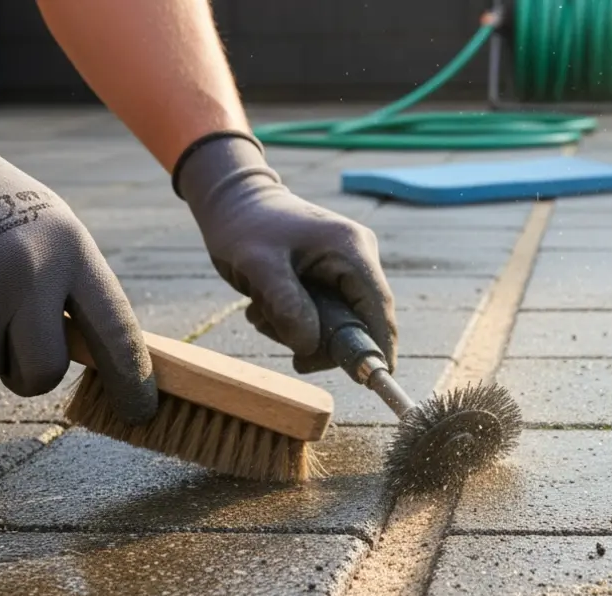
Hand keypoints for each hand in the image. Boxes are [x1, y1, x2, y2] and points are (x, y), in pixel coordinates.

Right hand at [0, 71, 156, 424]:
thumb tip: (99, 358)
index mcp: (71, 252)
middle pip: (43, 373)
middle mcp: (31, 272)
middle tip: (9, 346)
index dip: (131, 379)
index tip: (140, 411)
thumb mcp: (52, 230)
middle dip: (25, 374)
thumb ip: (72, 288)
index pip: (115, 330)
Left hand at [176, 133, 397, 373]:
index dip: (378, 347)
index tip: (374, 380)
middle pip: (360, 320)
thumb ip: (287, 305)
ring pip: (339, 321)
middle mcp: (358, 256)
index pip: (378, 308)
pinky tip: (266, 307)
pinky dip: (296, 321)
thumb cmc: (243, 225)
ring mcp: (346, 264)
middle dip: (323, 341)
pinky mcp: (331, 273)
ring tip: (263, 314)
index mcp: (351, 249)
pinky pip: (325, 312)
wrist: (232, 200)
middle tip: (286, 351)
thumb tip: (310, 347)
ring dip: (301, 331)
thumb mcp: (258, 265)